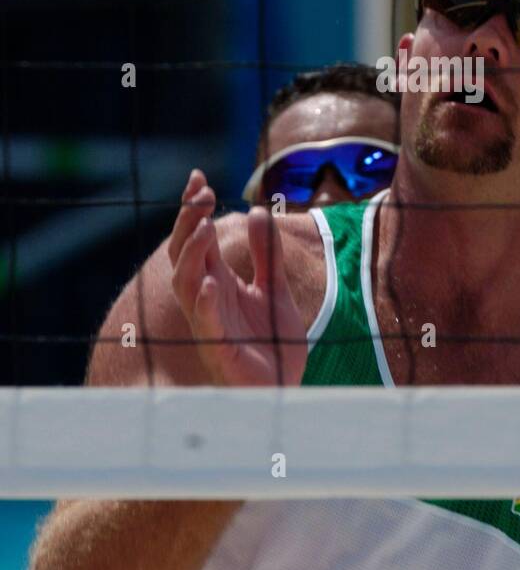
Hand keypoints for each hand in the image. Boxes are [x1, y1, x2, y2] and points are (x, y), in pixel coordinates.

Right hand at [168, 170, 307, 386]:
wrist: (285, 392)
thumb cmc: (273, 345)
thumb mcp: (275, 289)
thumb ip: (267, 254)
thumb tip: (257, 211)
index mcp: (219, 282)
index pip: (199, 238)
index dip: (194, 209)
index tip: (198, 177)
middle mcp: (207, 299)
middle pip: (185, 254)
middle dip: (187, 222)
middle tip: (199, 193)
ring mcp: (210, 324)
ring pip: (186, 284)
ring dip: (192, 256)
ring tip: (203, 228)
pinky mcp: (220, 349)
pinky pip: (206, 323)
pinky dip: (205, 302)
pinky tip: (211, 282)